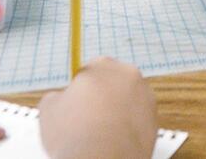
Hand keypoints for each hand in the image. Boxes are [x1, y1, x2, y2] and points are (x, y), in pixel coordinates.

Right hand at [39, 58, 156, 158]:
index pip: (91, 70)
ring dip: (118, 110)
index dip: (82, 89)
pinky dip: (130, 126)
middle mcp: (129, 75)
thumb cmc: (74, 132)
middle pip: (113, 82)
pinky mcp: (156, 118)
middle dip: (103, 96)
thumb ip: (58, 96)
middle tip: (88, 119)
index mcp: (102, 65)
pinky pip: (139, 119)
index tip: (76, 105)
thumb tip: (62, 98)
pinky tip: (116, 139)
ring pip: (128, 100)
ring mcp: (146, 96)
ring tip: (102, 132)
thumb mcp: (49, 108)